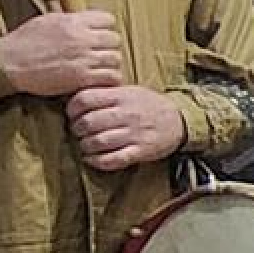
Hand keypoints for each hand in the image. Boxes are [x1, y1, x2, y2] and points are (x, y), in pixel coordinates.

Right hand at [0, 9, 121, 96]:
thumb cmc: (24, 41)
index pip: (108, 19)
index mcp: (74, 21)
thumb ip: (71, 20)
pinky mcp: (81, 78)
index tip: (99, 35)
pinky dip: (109, 78)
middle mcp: (82, 38)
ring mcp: (83, 58)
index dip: (105, 28)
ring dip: (110, 63)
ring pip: (115, 58)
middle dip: (109, 46)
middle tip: (100, 53)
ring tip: (101, 67)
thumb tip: (86, 19)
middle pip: (114, 39)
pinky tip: (101, 80)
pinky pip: (111, 77)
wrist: (9, 63)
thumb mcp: (47, 20)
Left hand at [63, 85, 186, 171]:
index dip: (72, 108)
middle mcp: (127, 114)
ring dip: (85, 146)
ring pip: (98, 142)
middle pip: (88, 122)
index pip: (85, 99)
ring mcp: (134, 133)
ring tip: (85, 145)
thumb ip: (106, 93)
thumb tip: (76, 99)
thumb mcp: (129, 90)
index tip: (72, 115)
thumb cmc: (149, 105)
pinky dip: (97, 162)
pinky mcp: (141, 151)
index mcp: (121, 96)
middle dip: (77, 130)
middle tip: (78, 132)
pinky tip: (92, 159)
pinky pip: (113, 160)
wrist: (180, 119)